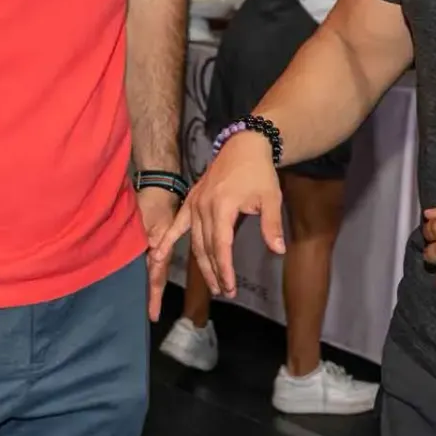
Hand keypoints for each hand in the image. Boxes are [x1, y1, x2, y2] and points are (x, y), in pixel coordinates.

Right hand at [147, 132, 281, 319]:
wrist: (244, 145)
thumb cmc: (259, 172)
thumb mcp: (271, 197)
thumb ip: (272, 225)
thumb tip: (278, 251)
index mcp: (222, 207)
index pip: (221, 246)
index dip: (224, 269)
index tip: (230, 287)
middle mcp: (204, 207)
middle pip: (206, 247)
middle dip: (214, 272)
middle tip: (225, 291)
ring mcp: (195, 203)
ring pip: (194, 240)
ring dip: (201, 264)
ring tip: (212, 283)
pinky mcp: (191, 200)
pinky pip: (178, 224)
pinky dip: (168, 240)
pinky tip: (157, 255)